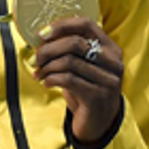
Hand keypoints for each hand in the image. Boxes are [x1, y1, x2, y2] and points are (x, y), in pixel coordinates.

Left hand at [32, 17, 123, 143]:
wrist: (99, 123)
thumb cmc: (87, 90)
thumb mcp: (83, 66)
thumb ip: (71, 50)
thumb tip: (41, 38)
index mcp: (111, 48)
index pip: (86, 24)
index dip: (61, 25)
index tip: (42, 34)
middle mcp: (113, 62)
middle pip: (74, 43)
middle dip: (49, 49)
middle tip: (35, 58)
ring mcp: (107, 80)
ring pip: (69, 61)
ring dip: (47, 67)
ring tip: (38, 73)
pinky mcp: (97, 96)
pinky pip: (68, 79)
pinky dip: (51, 79)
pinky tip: (46, 82)